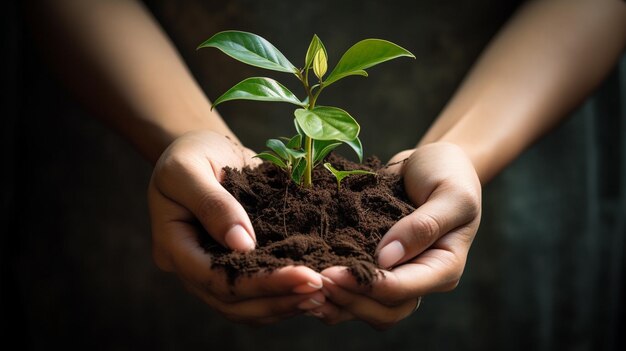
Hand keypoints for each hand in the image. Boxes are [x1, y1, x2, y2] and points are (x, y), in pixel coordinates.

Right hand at [148, 130, 324, 324]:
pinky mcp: (236, 266)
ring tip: (322, 295)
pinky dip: (284, 295)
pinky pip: (257, 294)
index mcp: (173, 246)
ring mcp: (213, 271)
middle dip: (278, 299)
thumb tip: (243, 244)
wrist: (204, 150)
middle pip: (233, 302)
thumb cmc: (192, 153)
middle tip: (320, 289)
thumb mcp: (189, 168)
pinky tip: (312, 289)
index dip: (260, 283)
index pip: (216, 279)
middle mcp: (191, 268)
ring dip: (284, 304)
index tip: (303, 275)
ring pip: (246, 307)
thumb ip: (213, 204)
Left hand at [314, 142, 480, 327]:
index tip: (332, 273)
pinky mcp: (376, 263)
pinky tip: (308, 278)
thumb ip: (424, 225)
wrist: (431, 162)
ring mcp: (397, 273)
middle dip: (349, 300)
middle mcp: (419, 277)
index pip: (404, 290)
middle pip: (385, 311)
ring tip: (307, 288)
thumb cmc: (448, 173)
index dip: (367, 285)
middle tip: (315, 281)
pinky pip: (356, 288)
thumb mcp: (450, 194)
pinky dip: (334, 289)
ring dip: (337, 302)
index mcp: (443, 267)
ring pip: (367, 307)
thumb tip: (387, 258)